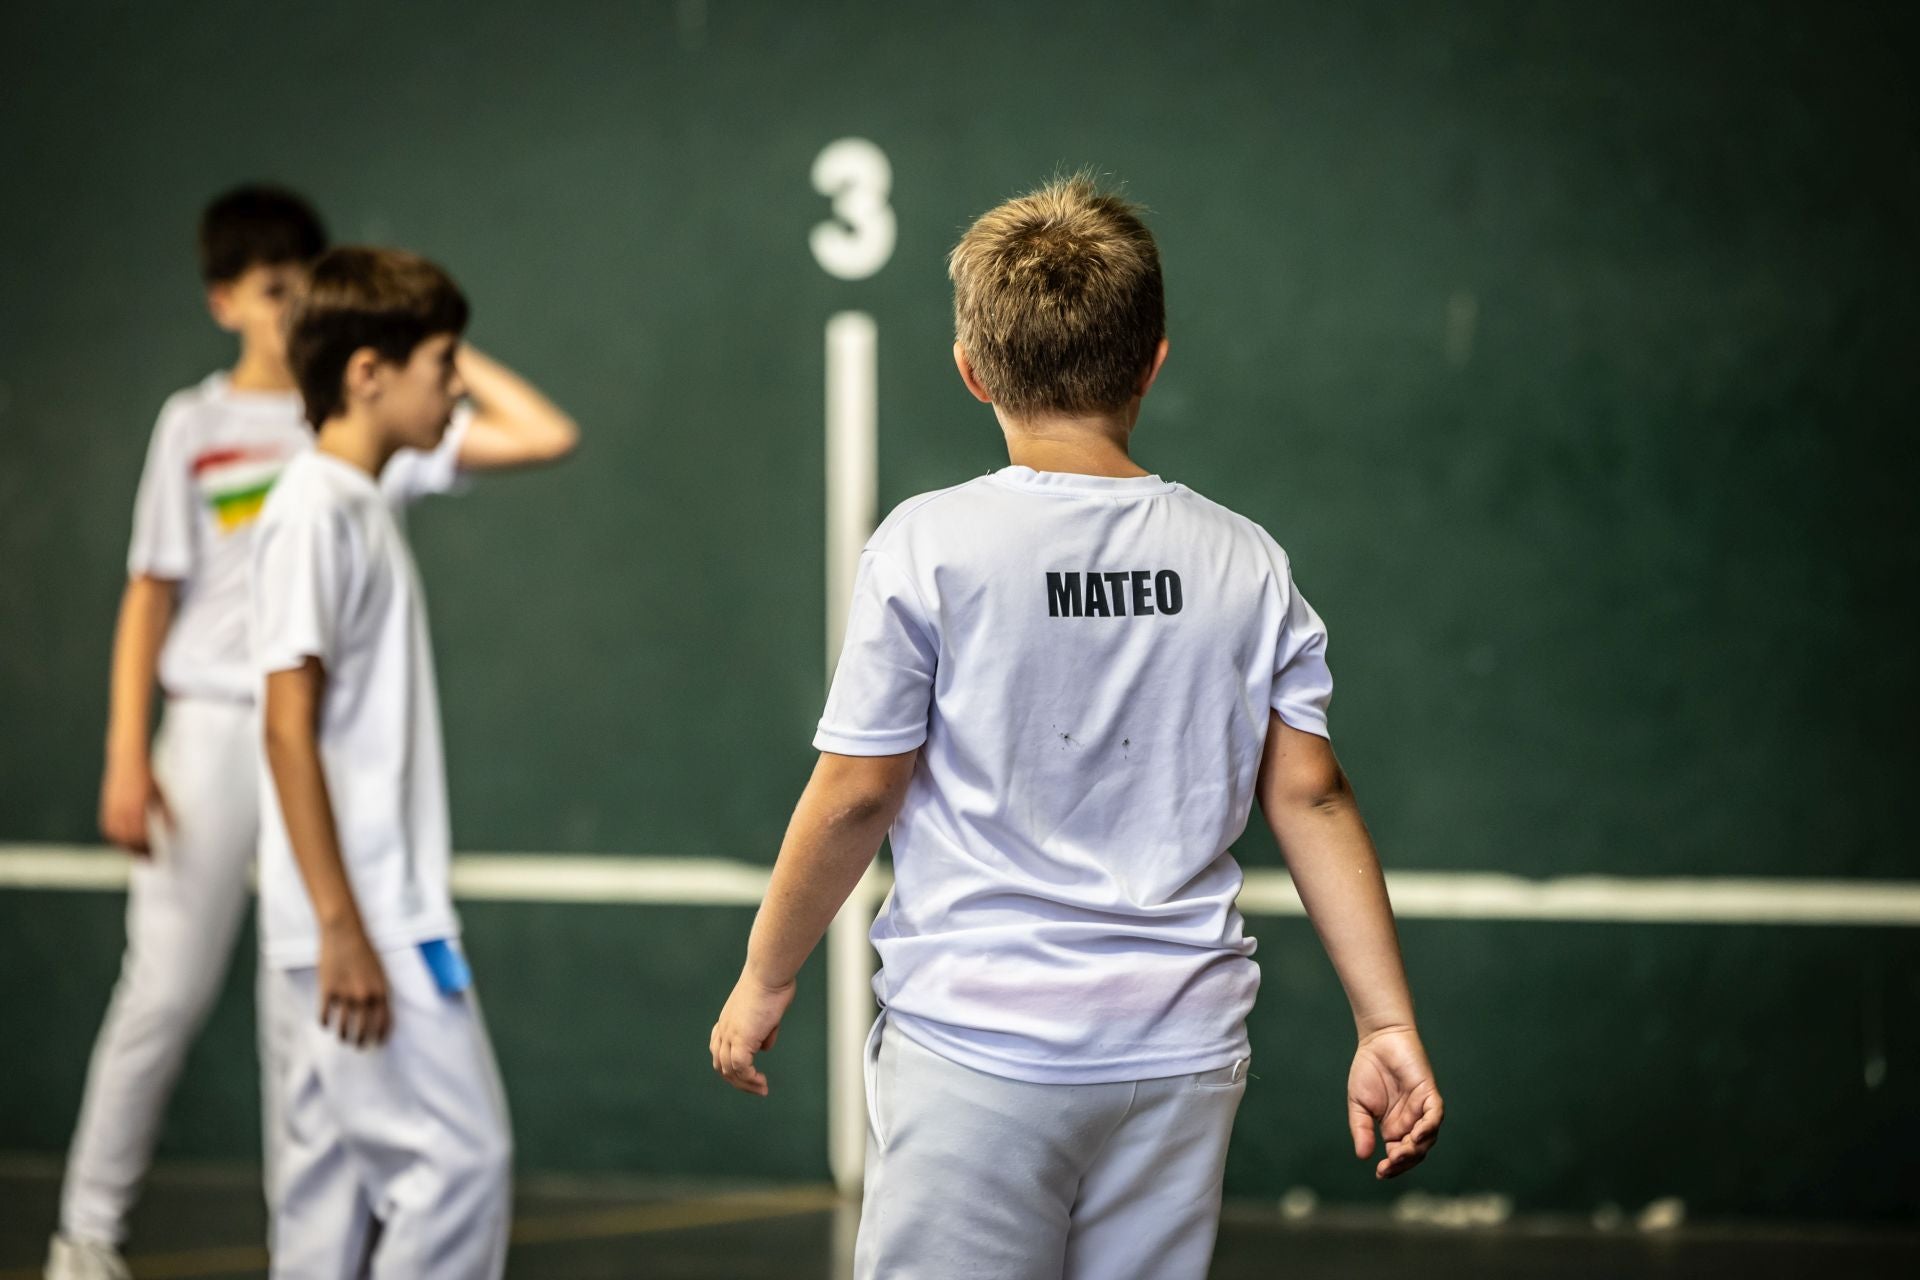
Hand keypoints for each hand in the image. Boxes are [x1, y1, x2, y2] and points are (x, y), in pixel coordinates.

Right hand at [99, 752, 168, 855]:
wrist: (128, 759)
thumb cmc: (149, 777)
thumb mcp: (162, 795)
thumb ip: (167, 814)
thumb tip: (174, 832)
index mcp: (139, 808)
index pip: (142, 838)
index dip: (148, 850)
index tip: (156, 858)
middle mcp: (123, 810)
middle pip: (129, 840)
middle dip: (139, 852)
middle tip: (149, 860)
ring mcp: (113, 807)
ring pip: (116, 835)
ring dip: (126, 847)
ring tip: (137, 854)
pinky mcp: (107, 805)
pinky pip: (108, 827)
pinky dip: (115, 837)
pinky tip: (123, 842)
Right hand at [318, 923, 390, 1047]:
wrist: (345, 932)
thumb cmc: (364, 951)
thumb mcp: (379, 972)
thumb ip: (378, 991)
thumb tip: (374, 1012)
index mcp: (381, 991)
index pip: (384, 1022)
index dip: (380, 1036)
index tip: (377, 1043)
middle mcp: (365, 996)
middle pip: (363, 1029)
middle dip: (361, 1041)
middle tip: (358, 1046)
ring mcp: (345, 994)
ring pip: (343, 1026)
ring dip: (343, 1036)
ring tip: (343, 1038)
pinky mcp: (327, 990)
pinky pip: (325, 1015)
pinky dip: (325, 1023)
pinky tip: (325, 1024)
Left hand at [710, 968, 796, 1096]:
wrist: (769, 973)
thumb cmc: (773, 984)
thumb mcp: (768, 1012)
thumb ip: (764, 1031)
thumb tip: (764, 1047)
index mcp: (727, 1022)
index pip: (719, 1052)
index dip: (731, 1067)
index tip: (749, 1074)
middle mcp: (724, 1030)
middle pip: (721, 1065)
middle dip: (738, 1081)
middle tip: (757, 1088)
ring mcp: (730, 1035)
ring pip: (729, 1070)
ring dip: (745, 1084)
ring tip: (762, 1089)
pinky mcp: (741, 1038)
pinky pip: (741, 1067)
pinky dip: (750, 1079)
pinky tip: (762, 1082)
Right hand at [1348, 1025, 1442, 1178]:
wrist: (1378, 1040)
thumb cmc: (1367, 1070)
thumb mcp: (1358, 1104)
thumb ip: (1361, 1129)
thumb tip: (1363, 1156)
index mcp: (1394, 1128)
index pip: (1399, 1155)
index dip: (1393, 1167)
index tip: (1381, 1173)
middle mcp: (1410, 1122)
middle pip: (1415, 1151)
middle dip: (1404, 1162)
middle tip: (1389, 1166)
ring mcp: (1421, 1109)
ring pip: (1427, 1138)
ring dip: (1415, 1149)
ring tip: (1399, 1154)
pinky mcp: (1429, 1093)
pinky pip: (1435, 1115)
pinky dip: (1429, 1127)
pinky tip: (1416, 1136)